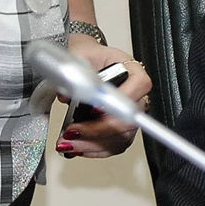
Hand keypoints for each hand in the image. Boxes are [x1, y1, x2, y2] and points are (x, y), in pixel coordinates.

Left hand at [57, 34, 152, 157]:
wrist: (85, 63)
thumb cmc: (87, 57)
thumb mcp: (78, 55)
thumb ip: (73, 72)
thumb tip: (65, 94)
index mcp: (131, 69)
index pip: (139, 84)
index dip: (121, 99)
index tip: (95, 108)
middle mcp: (136, 94)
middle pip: (130, 118)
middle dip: (99, 130)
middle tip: (72, 131)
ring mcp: (130, 114)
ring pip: (122, 137)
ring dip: (92, 144)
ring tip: (67, 143)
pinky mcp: (121, 129)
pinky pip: (114, 145)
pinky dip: (93, 149)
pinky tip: (76, 147)